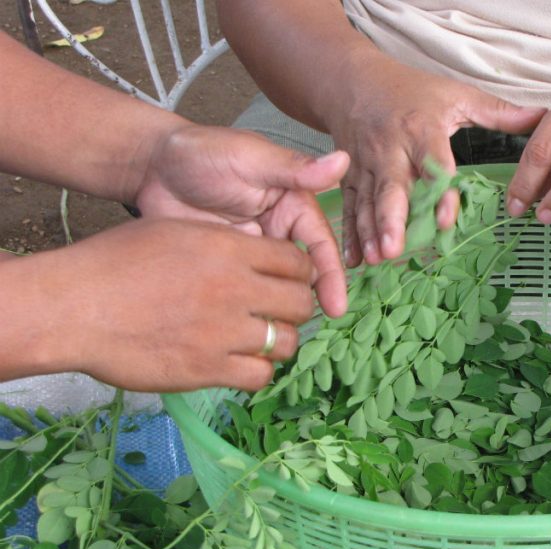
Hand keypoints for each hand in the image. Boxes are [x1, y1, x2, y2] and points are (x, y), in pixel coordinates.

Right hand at [45, 219, 315, 392]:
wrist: (72, 308)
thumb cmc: (113, 264)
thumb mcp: (173, 232)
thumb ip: (222, 244)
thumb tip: (255, 253)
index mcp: (227, 249)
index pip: (297, 262)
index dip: (300, 273)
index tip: (291, 281)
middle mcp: (234, 289)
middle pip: (300, 303)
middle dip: (294, 307)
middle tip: (277, 312)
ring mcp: (223, 332)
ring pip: (286, 342)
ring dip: (276, 341)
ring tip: (256, 339)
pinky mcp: (207, 369)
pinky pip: (259, 376)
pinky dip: (255, 371)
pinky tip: (238, 363)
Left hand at [133, 125, 349, 316]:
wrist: (150, 168)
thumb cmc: (203, 152)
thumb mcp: (251, 158)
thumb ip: (294, 168)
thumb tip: (343, 160)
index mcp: (293, 207)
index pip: (320, 246)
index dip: (331, 277)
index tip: (336, 307)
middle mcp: (278, 234)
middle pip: (302, 274)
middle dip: (307, 301)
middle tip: (304, 328)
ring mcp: (251, 254)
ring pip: (273, 288)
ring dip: (279, 309)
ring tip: (279, 335)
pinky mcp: (225, 269)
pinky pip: (242, 292)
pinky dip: (247, 310)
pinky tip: (247, 329)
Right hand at [325, 54, 544, 266]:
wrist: (353, 81)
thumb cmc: (413, 91)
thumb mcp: (456, 95)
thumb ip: (498, 113)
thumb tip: (543, 118)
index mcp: (422, 131)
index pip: (433, 165)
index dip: (439, 192)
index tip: (445, 220)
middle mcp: (391, 151)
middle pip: (391, 188)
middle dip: (391, 220)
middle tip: (394, 250)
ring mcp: (367, 166)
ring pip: (367, 203)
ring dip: (369, 233)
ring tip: (376, 260)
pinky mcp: (351, 177)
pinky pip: (349, 207)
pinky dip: (349, 235)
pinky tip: (354, 260)